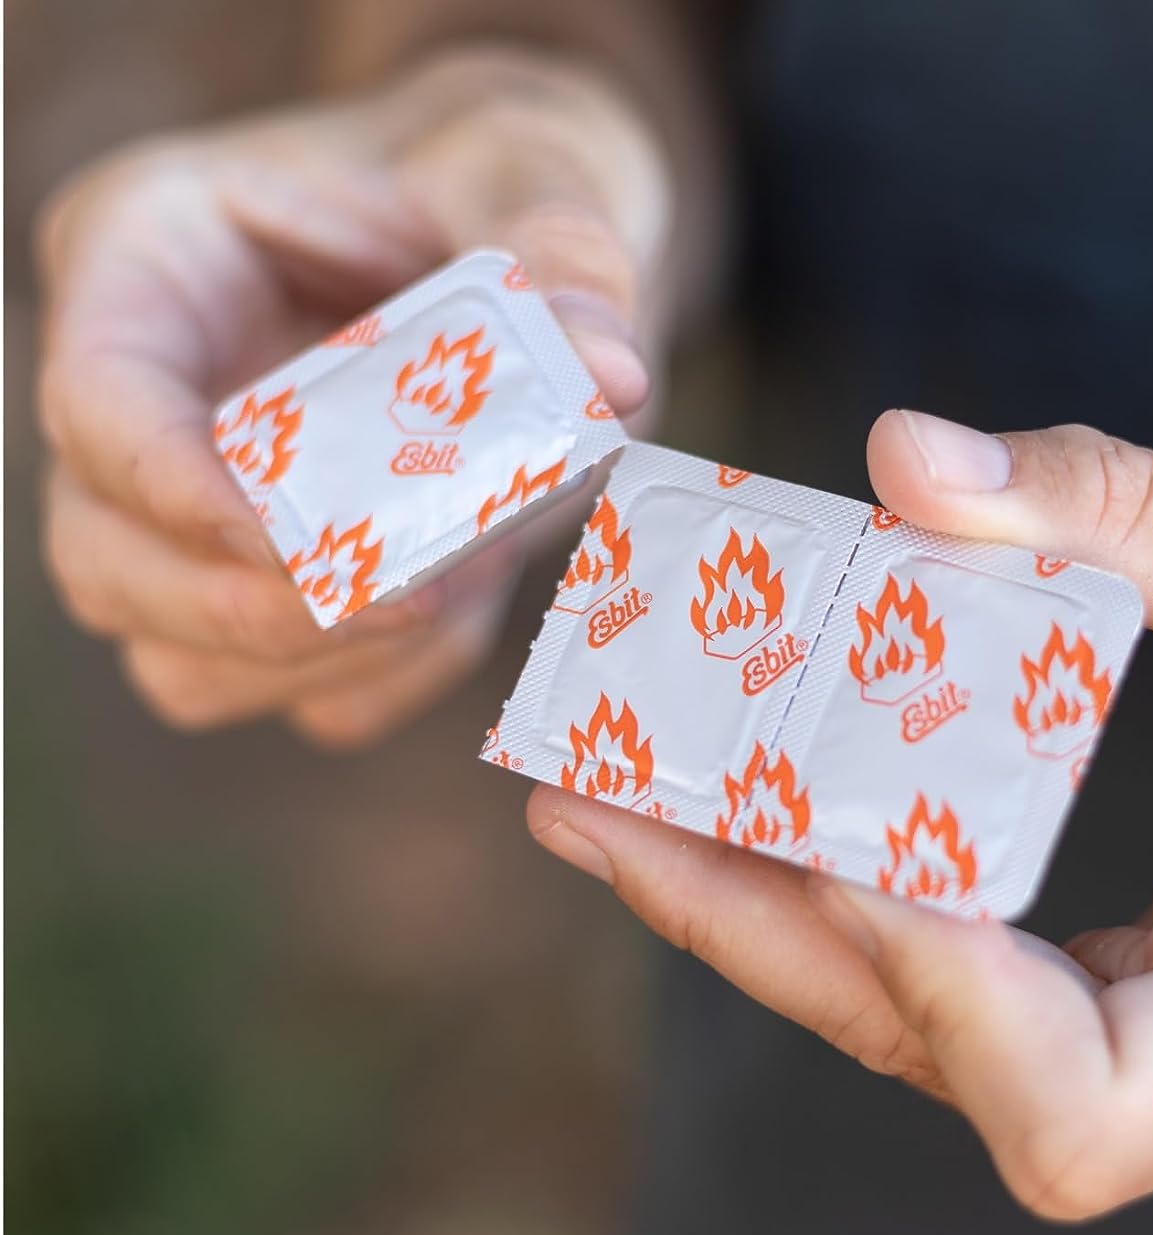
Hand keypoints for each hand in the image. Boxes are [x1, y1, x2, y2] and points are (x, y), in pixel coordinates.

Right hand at [37, 48, 668, 746]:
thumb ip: (563, 261)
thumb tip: (612, 379)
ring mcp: (202, 512)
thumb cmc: (490, 182)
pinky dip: (380, 681)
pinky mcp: (279, 587)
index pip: (99, 404)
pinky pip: (293, 694)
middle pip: (106, 561)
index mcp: (154, 263)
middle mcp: (153, 402)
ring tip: (457, 592)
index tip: (300, 545)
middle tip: (419, 595)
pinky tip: (467, 609)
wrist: (514, 242)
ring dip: (316, 660)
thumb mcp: (532, 179)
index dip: (174, 493)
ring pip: (179, 654)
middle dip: (250, 611)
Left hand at [528, 410, 1152, 1218]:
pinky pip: (948, 986)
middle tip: (588, 798)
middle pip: (938, 1057)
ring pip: (917, 1028)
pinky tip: (731, 811)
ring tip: (609, 794)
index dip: (935, 997)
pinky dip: (830, 899)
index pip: (1080, 1101)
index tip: (820, 840)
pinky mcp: (1126, 1009)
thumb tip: (912, 464)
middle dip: (752, 927)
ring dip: (754, 911)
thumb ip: (1131, 512)